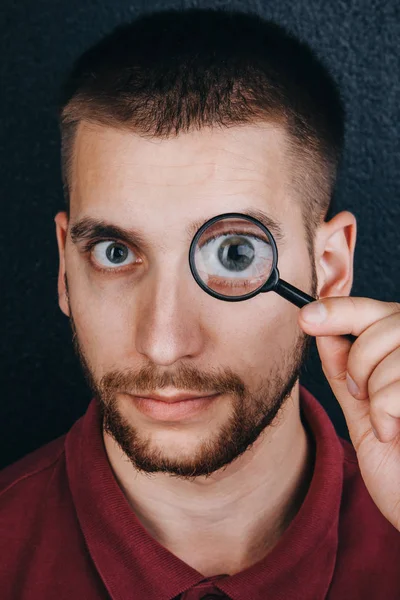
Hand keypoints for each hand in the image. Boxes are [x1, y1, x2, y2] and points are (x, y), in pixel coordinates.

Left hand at [298, 297, 399, 530]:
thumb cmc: (399, 467)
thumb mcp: (362, 412)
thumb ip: (345, 371)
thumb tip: (324, 332)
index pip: (376, 311)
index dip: (339, 309)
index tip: (306, 318)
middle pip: (382, 324)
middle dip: (357, 361)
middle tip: (361, 394)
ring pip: (389, 356)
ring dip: (372, 393)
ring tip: (384, 420)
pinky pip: (395, 390)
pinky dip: (383, 414)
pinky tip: (394, 433)